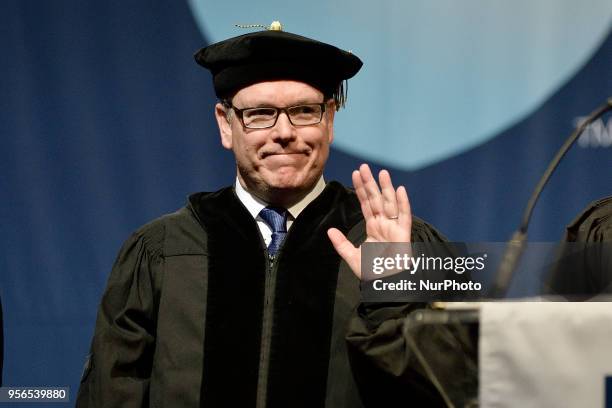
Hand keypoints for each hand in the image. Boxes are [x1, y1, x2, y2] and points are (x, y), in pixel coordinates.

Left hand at [327, 163, 411, 278]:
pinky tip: (400, 189)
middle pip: (376, 199)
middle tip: (364, 166)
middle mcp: (384, 224)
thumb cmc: (372, 272)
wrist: (385, 285)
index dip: (361, 189)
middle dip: (370, 183)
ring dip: (386, 188)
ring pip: (390, 203)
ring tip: (381, 172)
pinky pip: (404, 216)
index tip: (356, 174)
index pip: (366, 204)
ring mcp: (394, 228)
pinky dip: (403, 203)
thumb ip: (341, 243)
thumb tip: (330, 230)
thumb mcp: (352, 256)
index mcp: (373, 227)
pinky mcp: (403, 234)